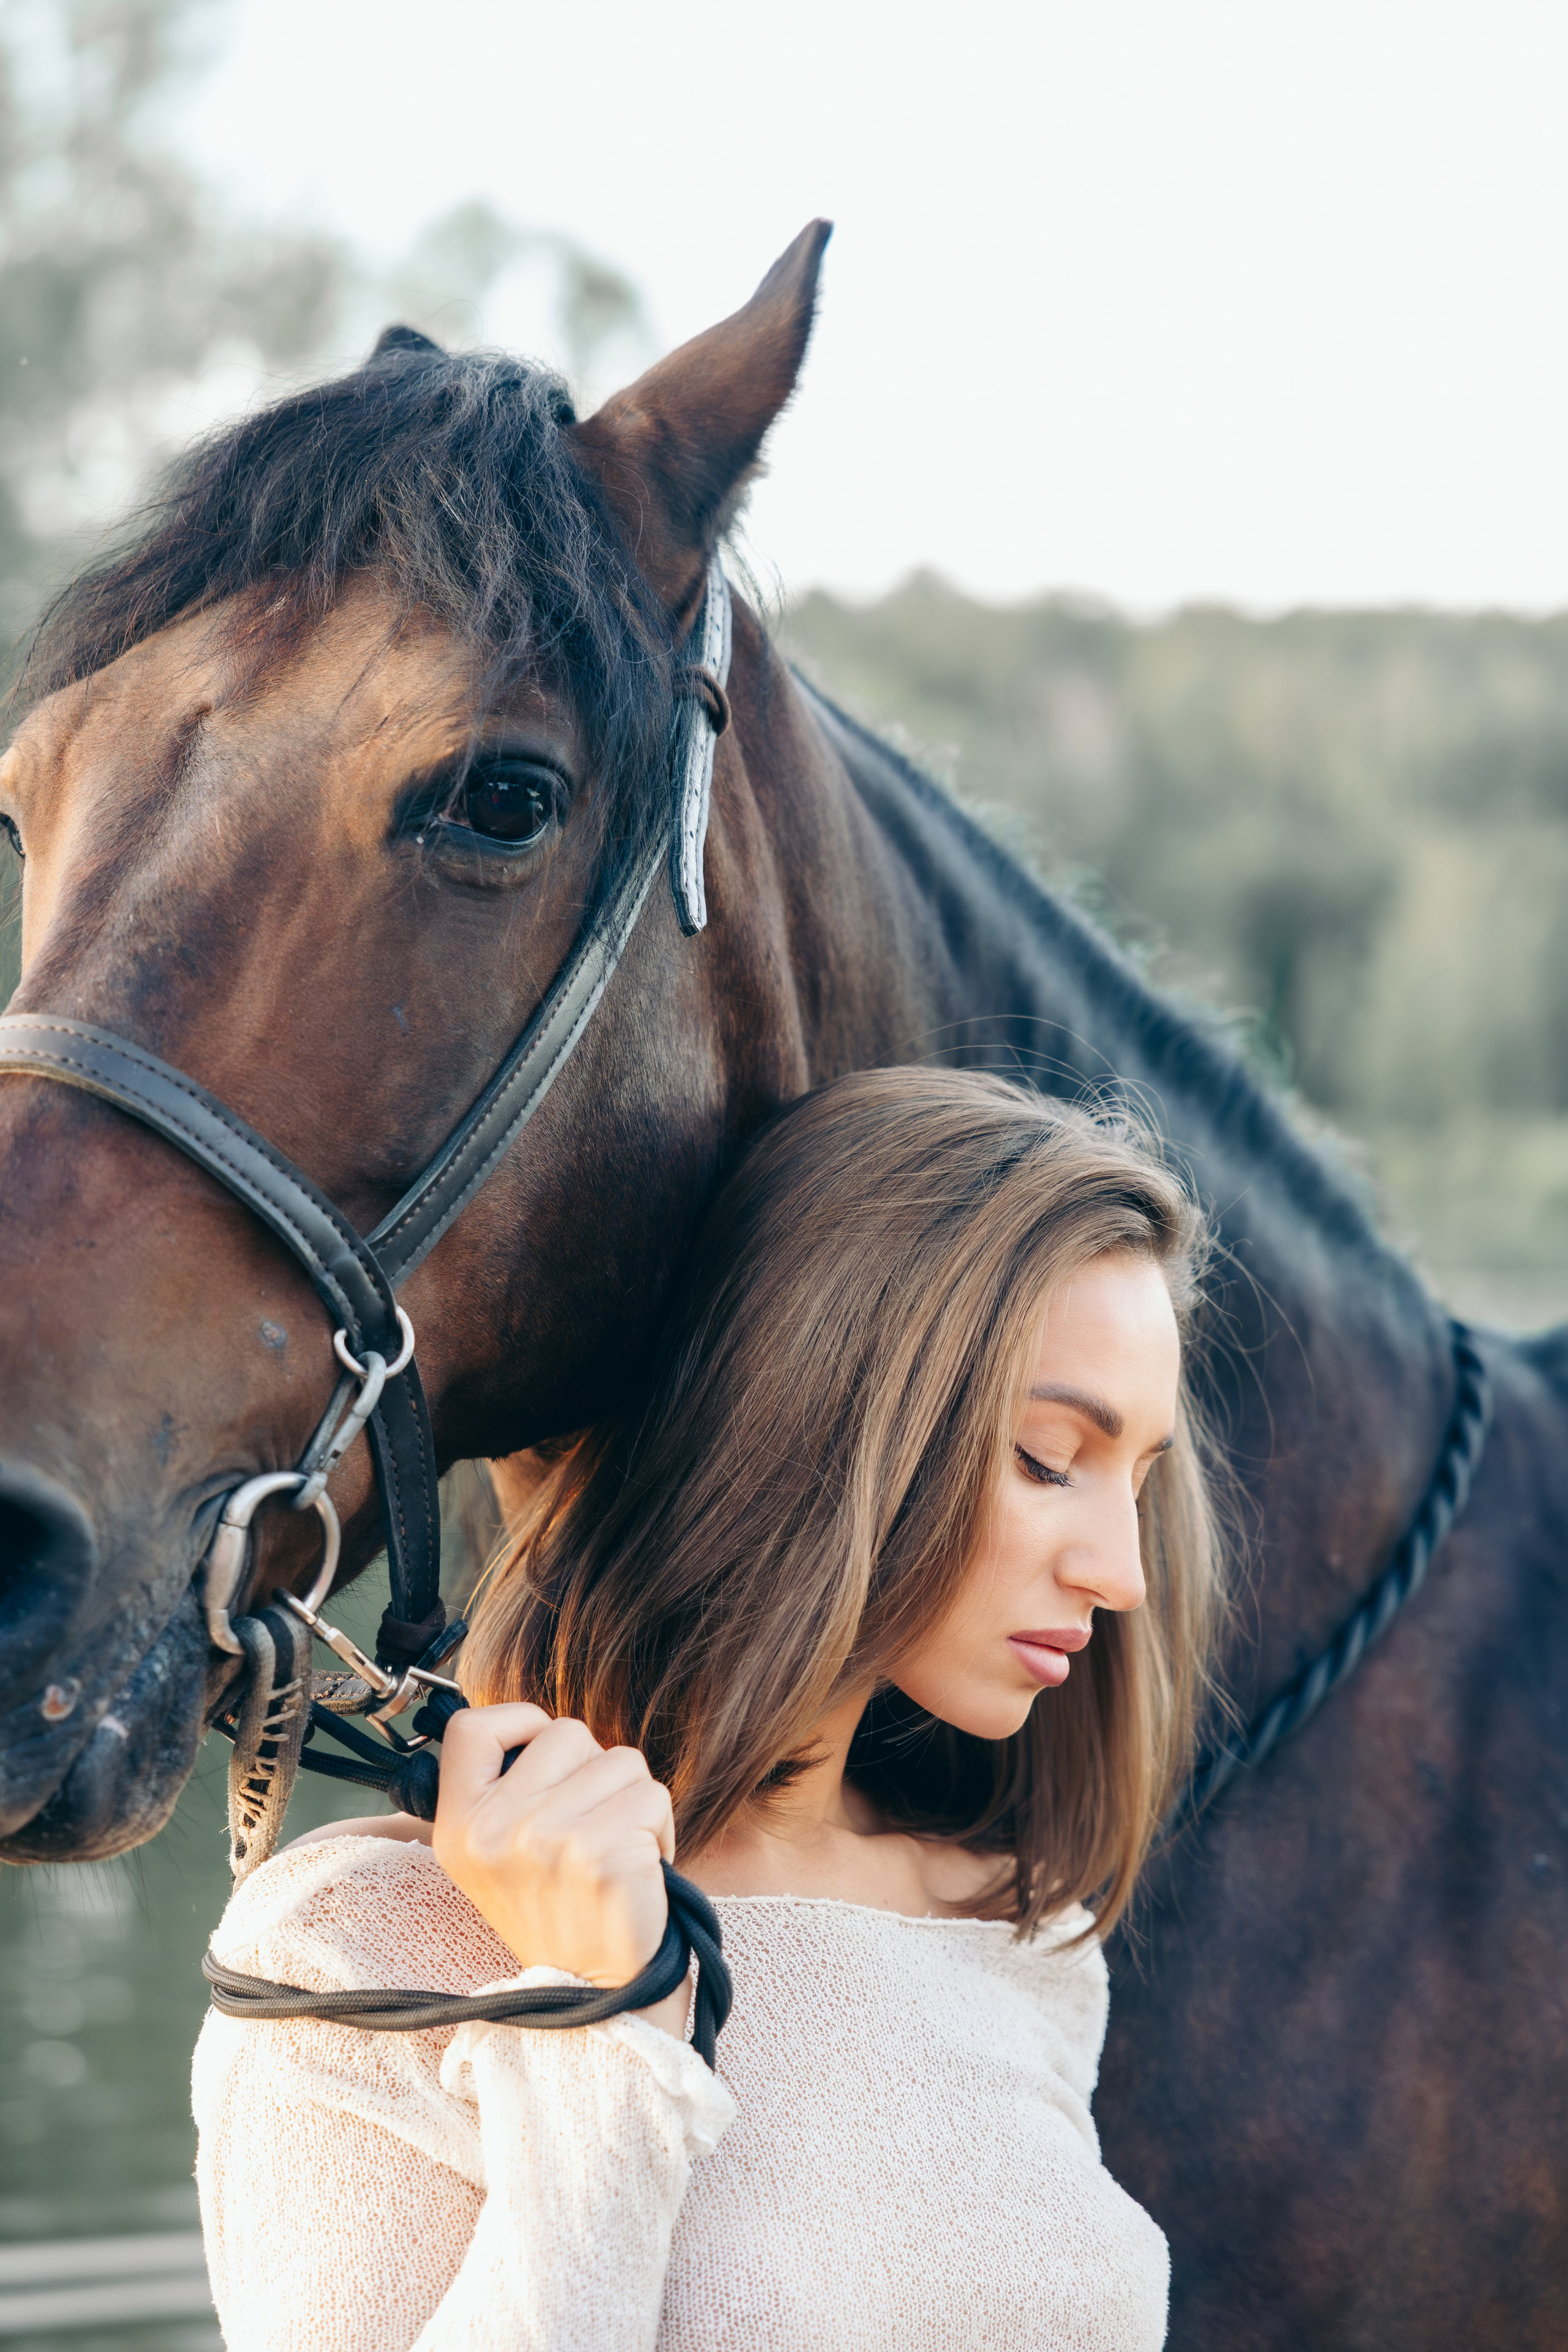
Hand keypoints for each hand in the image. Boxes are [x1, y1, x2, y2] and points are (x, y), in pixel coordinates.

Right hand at [432, 1705, 686, 2033]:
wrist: (594, 1996)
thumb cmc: (559, 1911)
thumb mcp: (499, 1853)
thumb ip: (506, 1788)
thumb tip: (536, 1725)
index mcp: (459, 1826)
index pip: (471, 1726)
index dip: (518, 1724)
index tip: (543, 1760)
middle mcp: (494, 1829)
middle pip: (567, 1732)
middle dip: (593, 1772)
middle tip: (589, 1832)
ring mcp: (547, 1839)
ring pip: (620, 1759)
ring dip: (632, 1800)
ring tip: (616, 1852)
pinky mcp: (603, 1852)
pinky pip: (652, 1795)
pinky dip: (660, 1828)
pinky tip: (641, 1869)